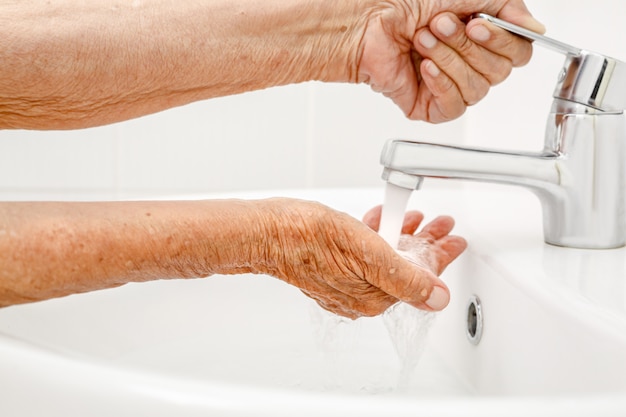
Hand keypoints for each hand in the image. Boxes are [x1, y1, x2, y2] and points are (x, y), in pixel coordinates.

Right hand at [258, 199, 466, 318]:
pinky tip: (380, 223)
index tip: (455, 240)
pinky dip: (378, 239)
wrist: (265, 233)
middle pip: (406, 269)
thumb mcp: (365, 252)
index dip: (441, 256)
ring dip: (402, 237)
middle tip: (440, 225)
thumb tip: (437, 298)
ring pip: (386, 261)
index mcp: (373, 295)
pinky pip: (365, 258)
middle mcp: (360, 295)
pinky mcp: (331, 272)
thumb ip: (405, 277)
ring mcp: (344, 284)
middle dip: (424, 244)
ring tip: (413, 219)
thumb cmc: (305, 238)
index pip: (421, 279)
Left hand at [356, 0, 544, 121]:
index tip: (479, 24)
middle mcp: (470, 62)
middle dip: (468, 46)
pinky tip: (424, 68)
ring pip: (477, 89)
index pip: (518, 53)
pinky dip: (441, 83)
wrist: (366, 21)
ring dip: (449, 59)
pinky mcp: (430, 106)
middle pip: (500, 72)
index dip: (503, 41)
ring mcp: (451, 86)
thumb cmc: (405, 3)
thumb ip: (506, 8)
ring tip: (422, 40)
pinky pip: (454, 106)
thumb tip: (536, 30)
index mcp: (483, 36)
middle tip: (439, 25)